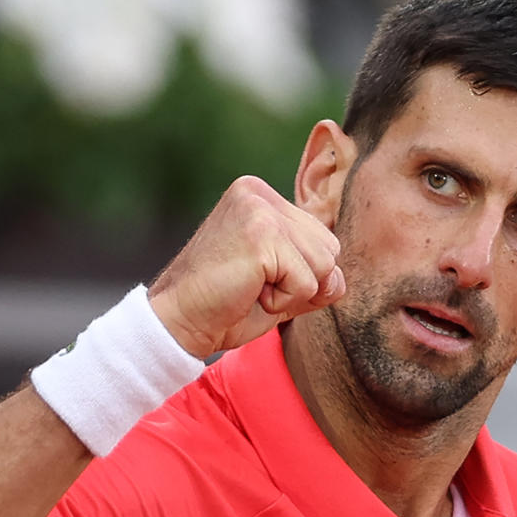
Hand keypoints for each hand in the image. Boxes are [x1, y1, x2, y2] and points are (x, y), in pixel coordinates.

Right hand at [149, 176, 345, 358]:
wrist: (177, 323)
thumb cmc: (223, 306)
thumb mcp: (278, 285)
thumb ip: (313, 275)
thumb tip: (339, 281)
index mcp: (259, 196)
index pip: (322, 240)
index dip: (299, 275)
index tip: (254, 280)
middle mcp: (258, 193)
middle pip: (329, 249)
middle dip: (300, 282)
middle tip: (252, 286)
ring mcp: (260, 210)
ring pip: (324, 265)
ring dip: (291, 293)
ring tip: (250, 288)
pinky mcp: (262, 236)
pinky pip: (308, 282)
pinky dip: (282, 302)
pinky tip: (247, 293)